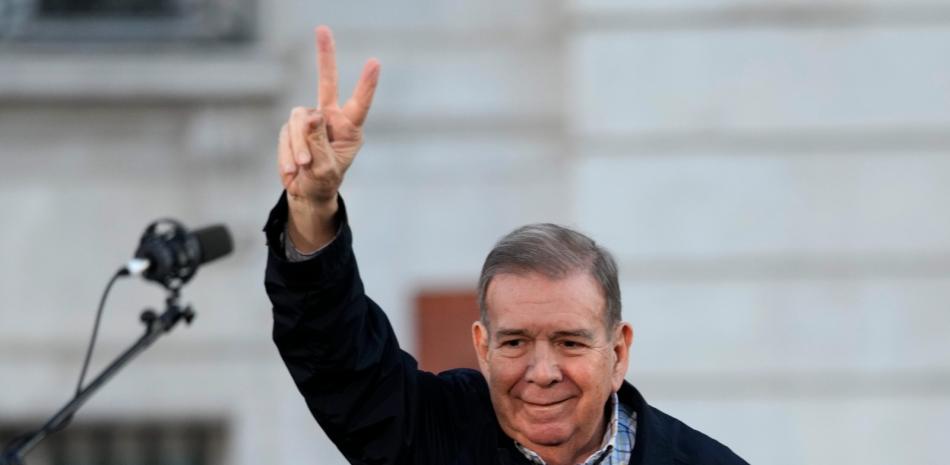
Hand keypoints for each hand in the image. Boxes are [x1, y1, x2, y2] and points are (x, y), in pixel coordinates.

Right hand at [277, 25, 379, 250]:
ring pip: (298, 119)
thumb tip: (309, 115)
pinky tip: (293, 170)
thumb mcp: (325, 168)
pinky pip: (285, 134)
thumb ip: (317, 142)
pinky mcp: (292, 128)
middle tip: (322, 29)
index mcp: (349, 128)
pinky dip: (287, 153)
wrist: (307, 192)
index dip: (366, 84)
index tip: (375, 63)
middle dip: (324, 56)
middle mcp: (330, 119)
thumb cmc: (324, 182)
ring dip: (298, 146)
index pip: (360, 103)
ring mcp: (310, 122)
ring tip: (303, 167)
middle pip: (327, 83)